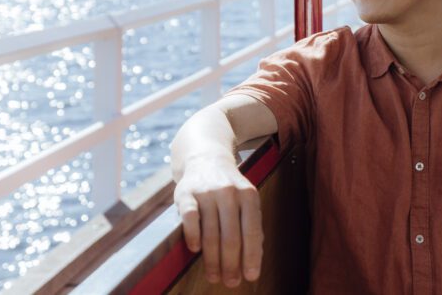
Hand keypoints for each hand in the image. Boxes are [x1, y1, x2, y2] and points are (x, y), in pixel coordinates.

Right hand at [174, 158, 262, 286]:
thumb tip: (255, 259)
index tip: (251, 276)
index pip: (252, 231)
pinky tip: (195, 251)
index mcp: (249, 195)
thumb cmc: (230, 189)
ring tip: (214, 276)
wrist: (206, 158)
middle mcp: (229, 192)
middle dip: (231, 263)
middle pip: (231, 236)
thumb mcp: (246, 200)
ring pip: (210, 232)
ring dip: (212, 259)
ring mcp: (207, 192)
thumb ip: (251, 225)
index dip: (251, 256)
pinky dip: (193, 236)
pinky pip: (190, 218)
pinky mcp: (186, 193)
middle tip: (230, 281)